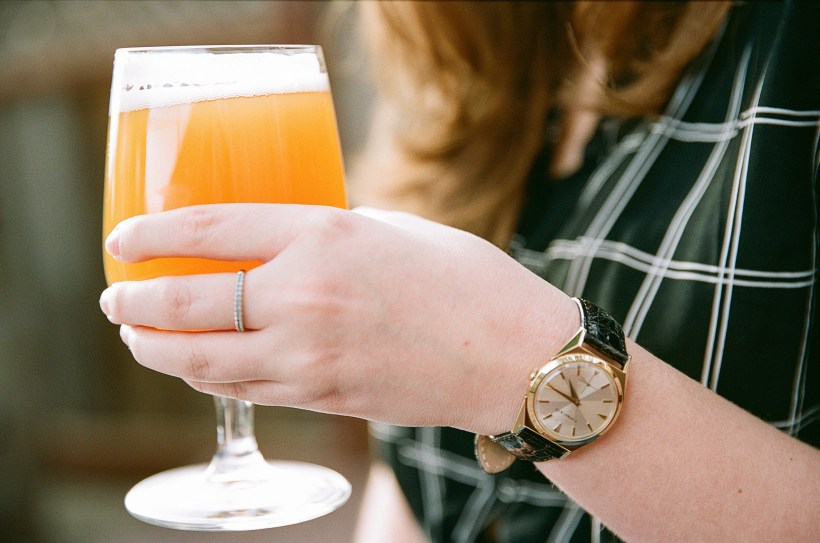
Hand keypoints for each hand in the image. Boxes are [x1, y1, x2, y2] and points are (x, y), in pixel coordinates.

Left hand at [99, 204, 577, 434]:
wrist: (515, 356)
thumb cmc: (466, 281)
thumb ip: (328, 235)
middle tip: (115, 298)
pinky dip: (208, 376)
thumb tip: (284, 243)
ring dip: (158, 350)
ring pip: (203, 361)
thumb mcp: (391, 229)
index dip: (152, 235)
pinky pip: (245, 388)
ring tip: (139, 338)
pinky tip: (198, 366)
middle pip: (188, 304)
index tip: (122, 240)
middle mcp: (305, 296)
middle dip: (135, 304)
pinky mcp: (324, 398)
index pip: (210, 231)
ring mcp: (311, 356)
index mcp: (324, 236)